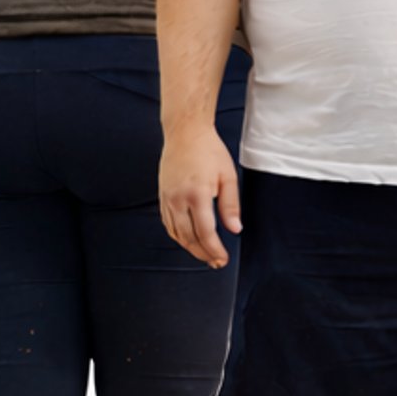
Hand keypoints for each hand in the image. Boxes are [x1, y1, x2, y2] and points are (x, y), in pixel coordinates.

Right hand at [159, 123, 242, 267]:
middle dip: (203, 253)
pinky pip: (168, 223)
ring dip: (190, 248)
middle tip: (216, 262)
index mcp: (197, 194)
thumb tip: (235, 229)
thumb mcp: (228, 176)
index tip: (223, 259)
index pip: (205, 232)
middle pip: (189, 237)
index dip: (214, 249)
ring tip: (205, 255)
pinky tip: (189, 240)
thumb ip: (231, 205)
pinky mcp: (162, 196)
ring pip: (176, 233)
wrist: (185, 133)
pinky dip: (178, 236)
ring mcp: (167, 198)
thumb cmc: (209, 151)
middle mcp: (178, 199)